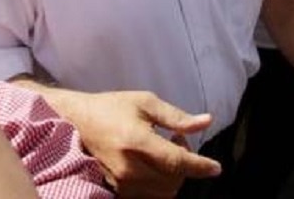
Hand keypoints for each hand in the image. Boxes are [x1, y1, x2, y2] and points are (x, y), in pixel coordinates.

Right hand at [53, 90, 221, 196]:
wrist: (77, 122)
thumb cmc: (112, 107)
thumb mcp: (145, 102)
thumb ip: (177, 117)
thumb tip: (206, 122)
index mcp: (136, 141)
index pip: (177, 162)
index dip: (200, 166)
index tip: (216, 168)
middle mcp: (129, 167)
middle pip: (173, 181)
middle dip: (186, 166)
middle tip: (178, 141)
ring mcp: (121, 182)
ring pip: (163, 193)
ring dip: (174, 176)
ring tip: (166, 152)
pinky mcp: (117, 190)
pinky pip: (149, 196)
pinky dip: (160, 184)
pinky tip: (155, 165)